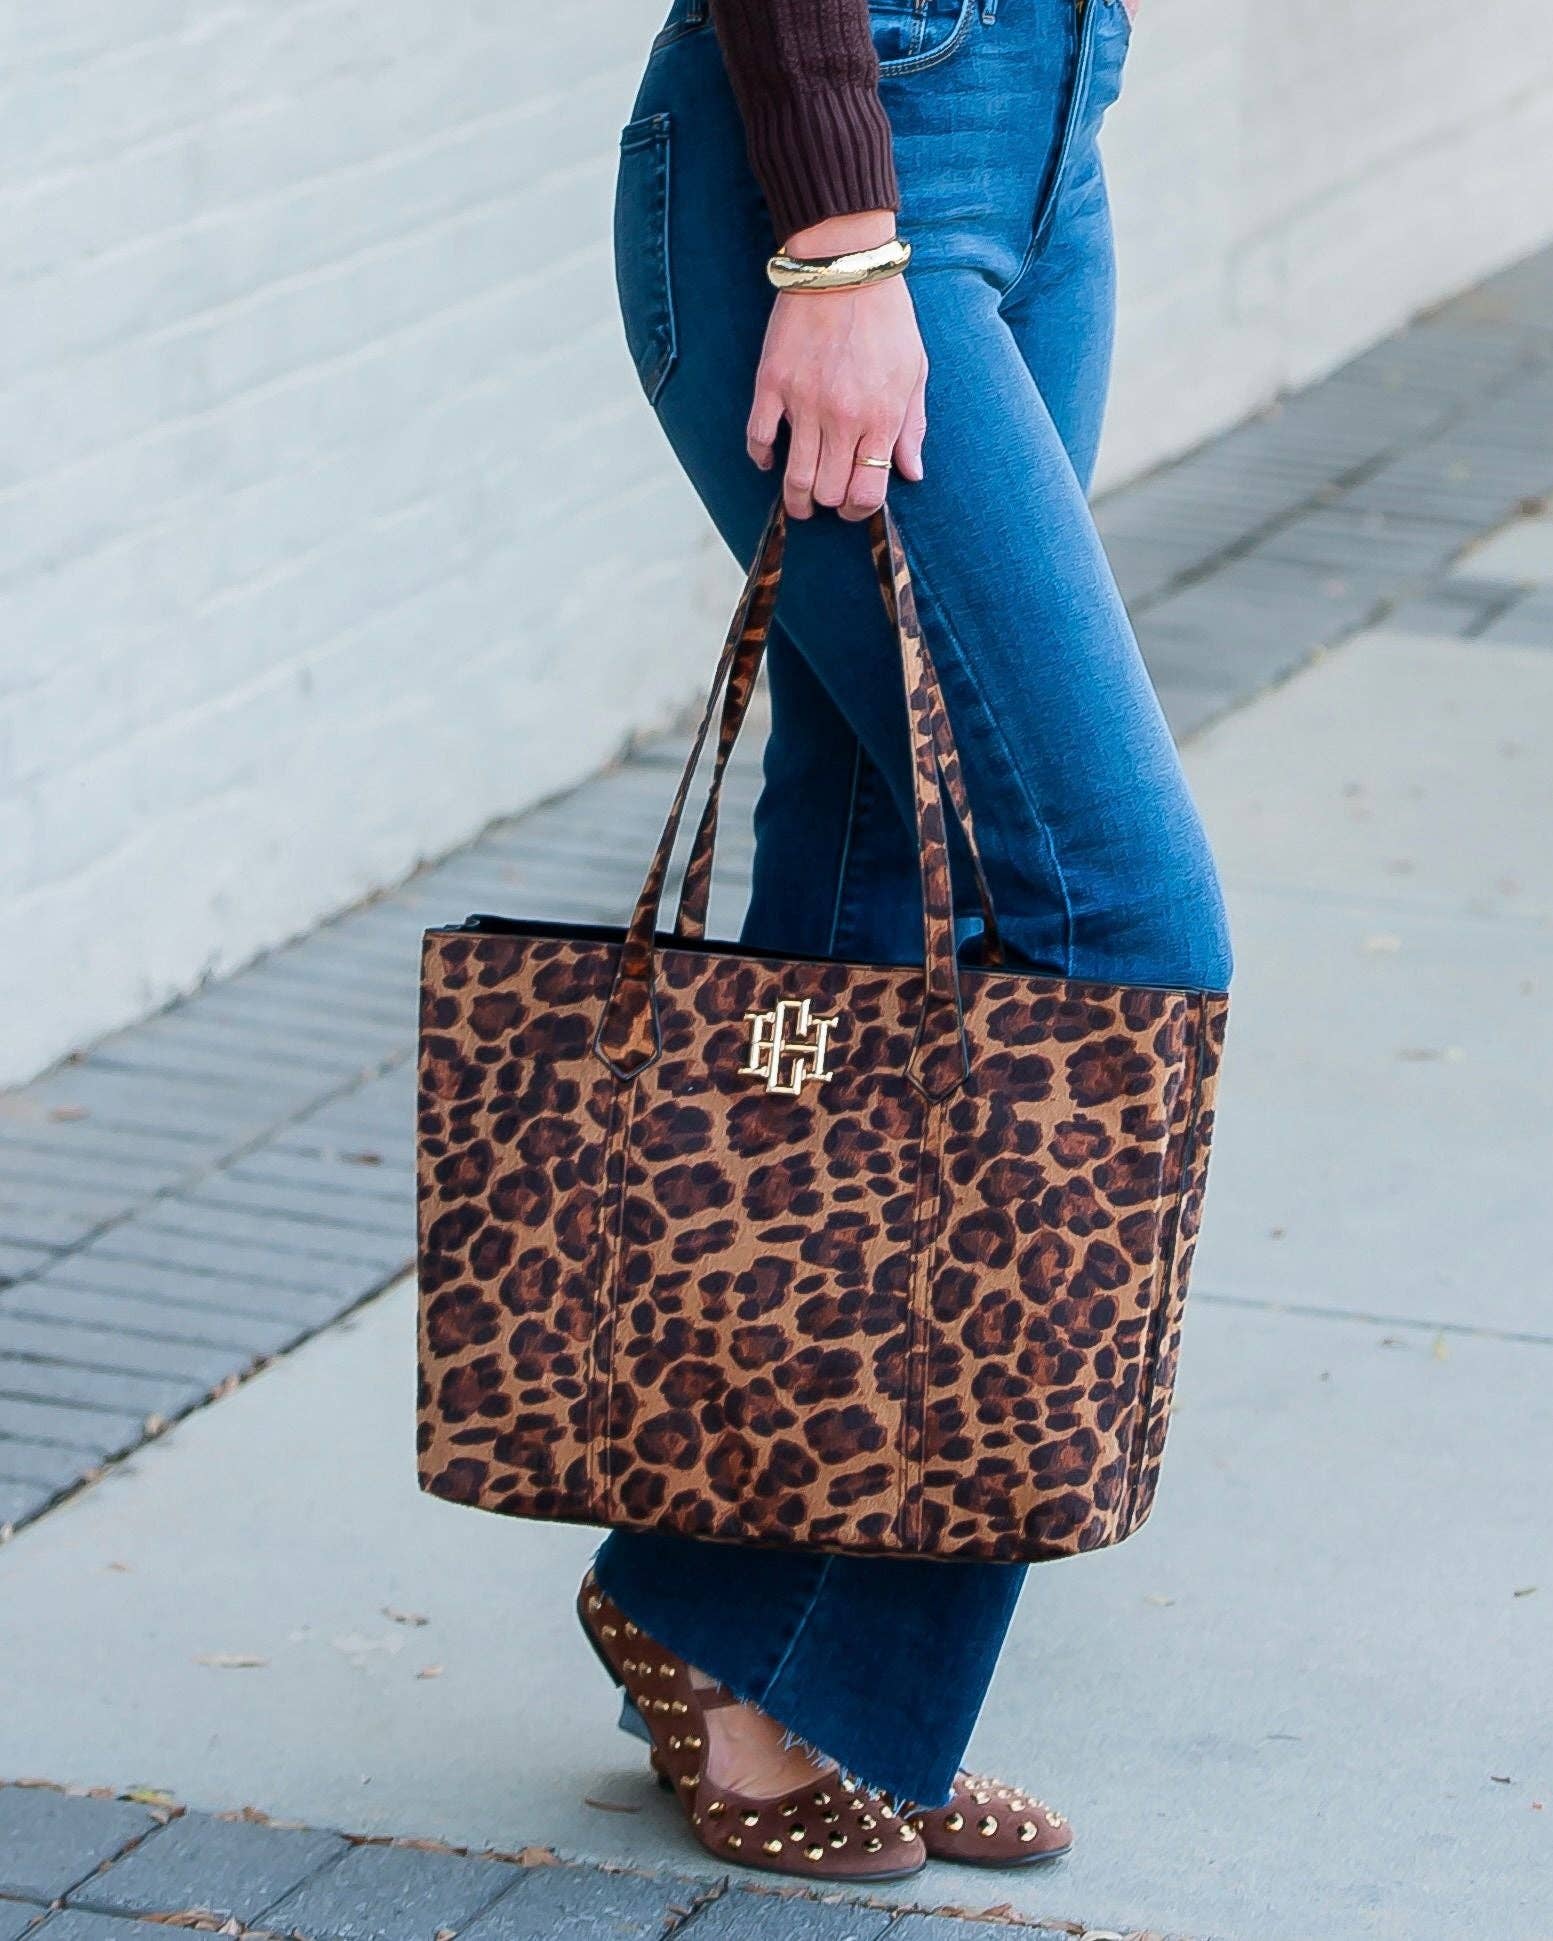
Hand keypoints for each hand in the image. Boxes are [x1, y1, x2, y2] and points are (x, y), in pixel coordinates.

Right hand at [746, 211, 927, 522]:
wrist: (844, 267)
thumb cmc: (886, 318)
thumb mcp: (915, 370)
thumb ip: (913, 426)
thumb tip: (912, 473)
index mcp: (881, 417)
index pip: (866, 493)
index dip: (859, 510)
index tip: (853, 505)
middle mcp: (842, 418)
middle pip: (828, 492)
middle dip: (828, 506)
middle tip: (826, 500)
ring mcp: (804, 402)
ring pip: (794, 478)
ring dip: (795, 498)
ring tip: (798, 500)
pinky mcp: (772, 384)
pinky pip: (759, 438)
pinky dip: (762, 457)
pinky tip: (770, 458)